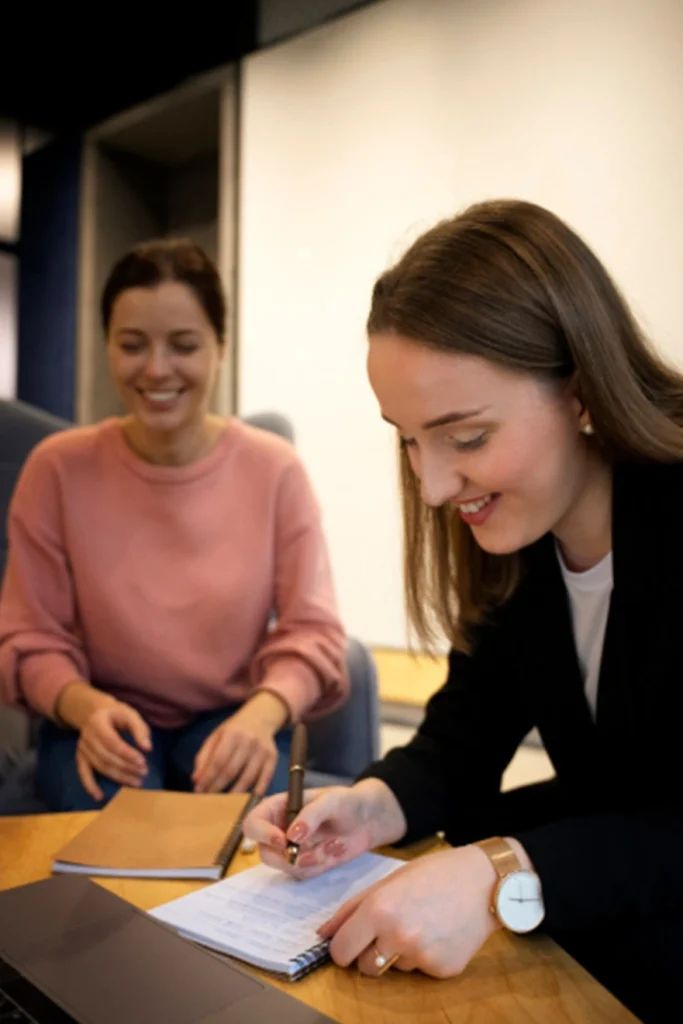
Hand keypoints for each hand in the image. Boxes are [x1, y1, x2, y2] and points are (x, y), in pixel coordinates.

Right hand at [76, 700, 151, 801]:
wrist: (95, 713)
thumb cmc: (116, 714)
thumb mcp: (130, 714)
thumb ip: (140, 730)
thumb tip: (148, 748)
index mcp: (98, 723)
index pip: (113, 742)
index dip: (127, 754)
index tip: (143, 761)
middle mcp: (86, 737)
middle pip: (107, 757)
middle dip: (126, 767)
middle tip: (144, 772)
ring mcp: (82, 748)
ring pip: (100, 766)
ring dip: (118, 777)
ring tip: (136, 781)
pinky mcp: (80, 757)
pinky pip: (83, 773)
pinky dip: (90, 786)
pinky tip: (99, 796)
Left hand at [192, 692, 287, 794]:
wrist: (261, 717)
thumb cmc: (234, 730)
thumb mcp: (216, 736)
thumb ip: (204, 756)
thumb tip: (196, 780)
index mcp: (232, 734)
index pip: (218, 761)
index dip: (208, 778)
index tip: (199, 791)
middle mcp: (249, 742)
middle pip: (231, 771)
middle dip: (217, 787)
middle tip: (207, 799)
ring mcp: (263, 751)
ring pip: (247, 779)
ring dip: (233, 794)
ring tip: (223, 803)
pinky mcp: (273, 759)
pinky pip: (264, 781)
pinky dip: (254, 794)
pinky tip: (245, 803)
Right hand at [242, 778, 407, 877]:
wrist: (368, 820)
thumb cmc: (347, 801)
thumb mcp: (332, 800)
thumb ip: (311, 815)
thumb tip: (291, 836)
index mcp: (278, 808)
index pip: (253, 823)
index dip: (262, 834)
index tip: (284, 841)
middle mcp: (279, 830)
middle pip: (263, 851)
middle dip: (285, 856)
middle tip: (309, 852)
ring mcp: (291, 850)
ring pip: (283, 866)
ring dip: (308, 860)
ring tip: (331, 843)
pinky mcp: (305, 864)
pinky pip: (301, 874)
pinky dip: (318, 866)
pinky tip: (333, 850)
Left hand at [317, 844, 499, 977]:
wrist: (484, 881)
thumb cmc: (434, 874)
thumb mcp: (388, 881)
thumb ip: (352, 909)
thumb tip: (323, 934)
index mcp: (379, 908)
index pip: (340, 950)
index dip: (342, 948)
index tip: (350, 943)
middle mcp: (397, 935)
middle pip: (365, 967)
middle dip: (370, 953)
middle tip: (390, 930)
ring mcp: (421, 955)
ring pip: (394, 969)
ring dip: (400, 954)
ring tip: (421, 925)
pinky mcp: (442, 969)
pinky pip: (421, 971)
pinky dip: (426, 957)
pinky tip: (440, 933)